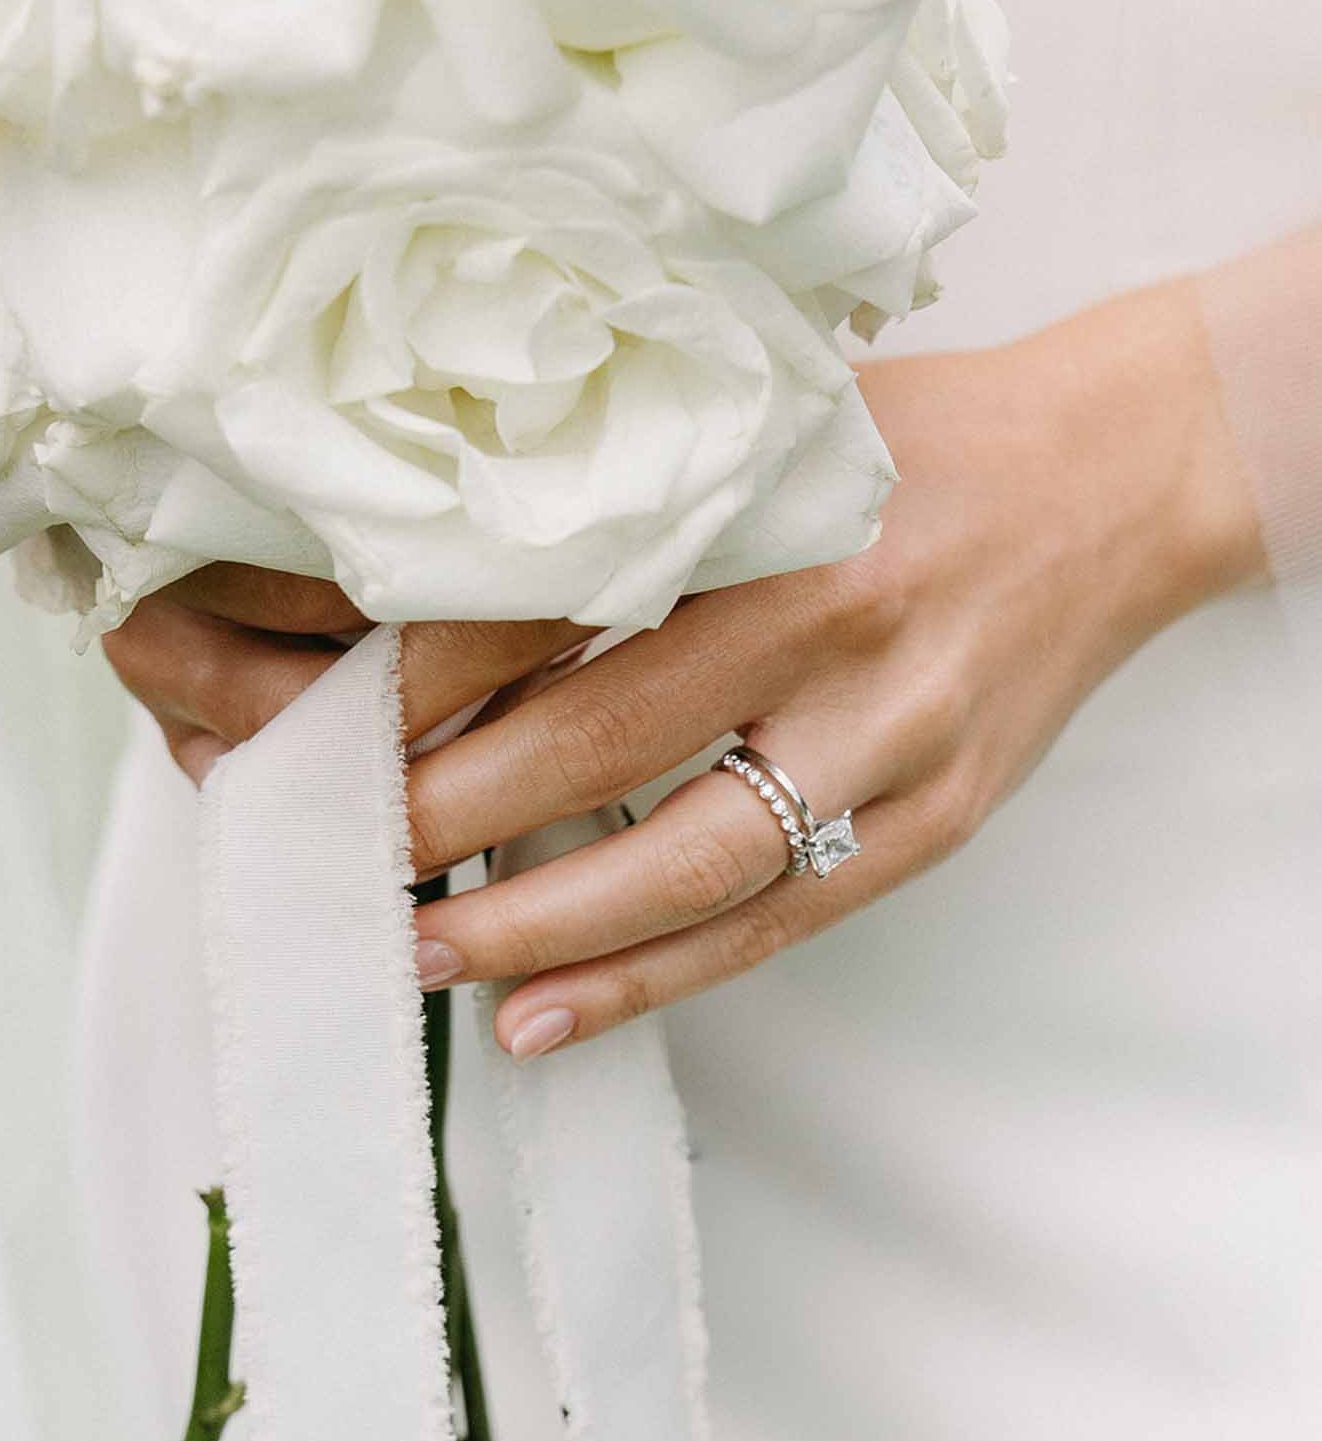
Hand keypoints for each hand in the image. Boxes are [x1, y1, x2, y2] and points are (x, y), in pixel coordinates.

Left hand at [103, 275, 1260, 1060]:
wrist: (1120, 480)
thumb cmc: (917, 443)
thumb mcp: (771, 422)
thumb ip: (631, 495)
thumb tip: (435, 598)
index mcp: (775, 495)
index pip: (562, 594)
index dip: (428, 673)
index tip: (320, 723)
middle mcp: (838, 617)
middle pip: (609, 736)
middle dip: (451, 811)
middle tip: (339, 853)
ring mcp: (898, 734)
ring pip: (694, 859)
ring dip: (541, 925)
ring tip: (420, 955)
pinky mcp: (937, 820)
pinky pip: (779, 922)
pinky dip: (653, 981)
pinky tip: (546, 1018)